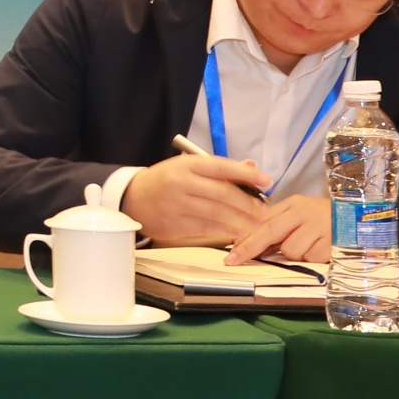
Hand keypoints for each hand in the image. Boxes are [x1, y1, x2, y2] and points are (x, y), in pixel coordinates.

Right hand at [118, 154, 268, 245]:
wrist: (131, 198)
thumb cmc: (164, 181)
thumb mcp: (187, 166)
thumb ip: (219, 169)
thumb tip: (251, 167)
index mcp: (187, 165)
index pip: (222, 167)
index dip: (247, 174)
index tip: (267, 181)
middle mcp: (182, 183)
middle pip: (224, 194)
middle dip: (249, 204)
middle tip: (266, 211)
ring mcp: (177, 205)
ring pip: (218, 214)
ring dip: (242, 222)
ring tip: (258, 226)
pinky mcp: (175, 224)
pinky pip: (207, 229)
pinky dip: (226, 232)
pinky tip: (238, 233)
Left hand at [227, 194, 333, 265]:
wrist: (362, 217)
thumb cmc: (324, 218)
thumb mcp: (299, 214)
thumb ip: (275, 224)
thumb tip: (246, 242)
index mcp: (292, 205)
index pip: (262, 221)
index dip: (245, 237)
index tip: (230, 252)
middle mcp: (304, 213)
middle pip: (270, 232)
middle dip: (250, 248)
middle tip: (233, 260)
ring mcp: (318, 227)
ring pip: (290, 250)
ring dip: (294, 254)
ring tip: (309, 245)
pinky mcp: (332, 242)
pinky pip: (310, 258)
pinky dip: (312, 258)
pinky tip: (321, 249)